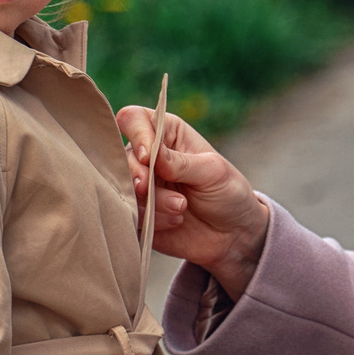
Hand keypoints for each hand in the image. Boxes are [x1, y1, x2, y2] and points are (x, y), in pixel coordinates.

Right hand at [117, 106, 268, 297]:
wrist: (232, 234)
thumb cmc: (227, 192)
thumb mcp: (211, 171)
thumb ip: (179, 162)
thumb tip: (149, 153)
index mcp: (166, 134)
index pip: (133, 120)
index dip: (136, 135)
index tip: (149, 157)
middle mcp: (148, 158)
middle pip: (121, 158)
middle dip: (141, 177)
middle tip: (155, 189)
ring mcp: (141, 187)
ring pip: (125, 190)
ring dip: (152, 202)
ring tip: (180, 208)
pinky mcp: (139, 214)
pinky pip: (130, 216)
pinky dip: (152, 221)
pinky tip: (175, 222)